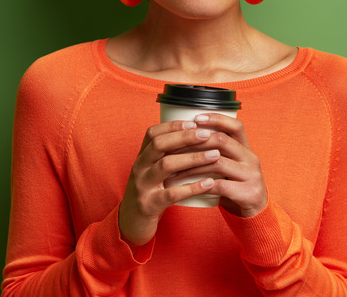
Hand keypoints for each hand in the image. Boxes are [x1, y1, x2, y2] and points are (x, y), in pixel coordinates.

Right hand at [118, 120, 221, 245]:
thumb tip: (194, 134)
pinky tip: (208, 183)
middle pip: (160, 145)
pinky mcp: (149, 204)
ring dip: (193, 158)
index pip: (152, 133)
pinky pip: (172, 194)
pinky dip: (192, 187)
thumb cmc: (149, 192)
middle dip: (185, 137)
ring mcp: (142, 186)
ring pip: (166, 166)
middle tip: (207, 134)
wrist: (131, 223)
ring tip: (215, 155)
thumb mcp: (151, 171)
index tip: (195, 122)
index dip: (173, 125)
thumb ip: (166, 155)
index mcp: (141, 157)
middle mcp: (139, 168)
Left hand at [175, 113, 268, 217]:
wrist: (255, 213)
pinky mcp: (248, 193)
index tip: (195, 118)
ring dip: (192, 166)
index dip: (216, 119)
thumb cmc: (235, 186)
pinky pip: (220, 186)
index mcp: (246, 148)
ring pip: (218, 162)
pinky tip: (187, 187)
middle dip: (195, 142)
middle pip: (222, 141)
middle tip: (173, 147)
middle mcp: (251, 159)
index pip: (235, 126)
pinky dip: (201, 185)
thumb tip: (186, 135)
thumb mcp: (231, 165)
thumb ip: (217, 152)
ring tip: (173, 171)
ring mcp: (251, 176)